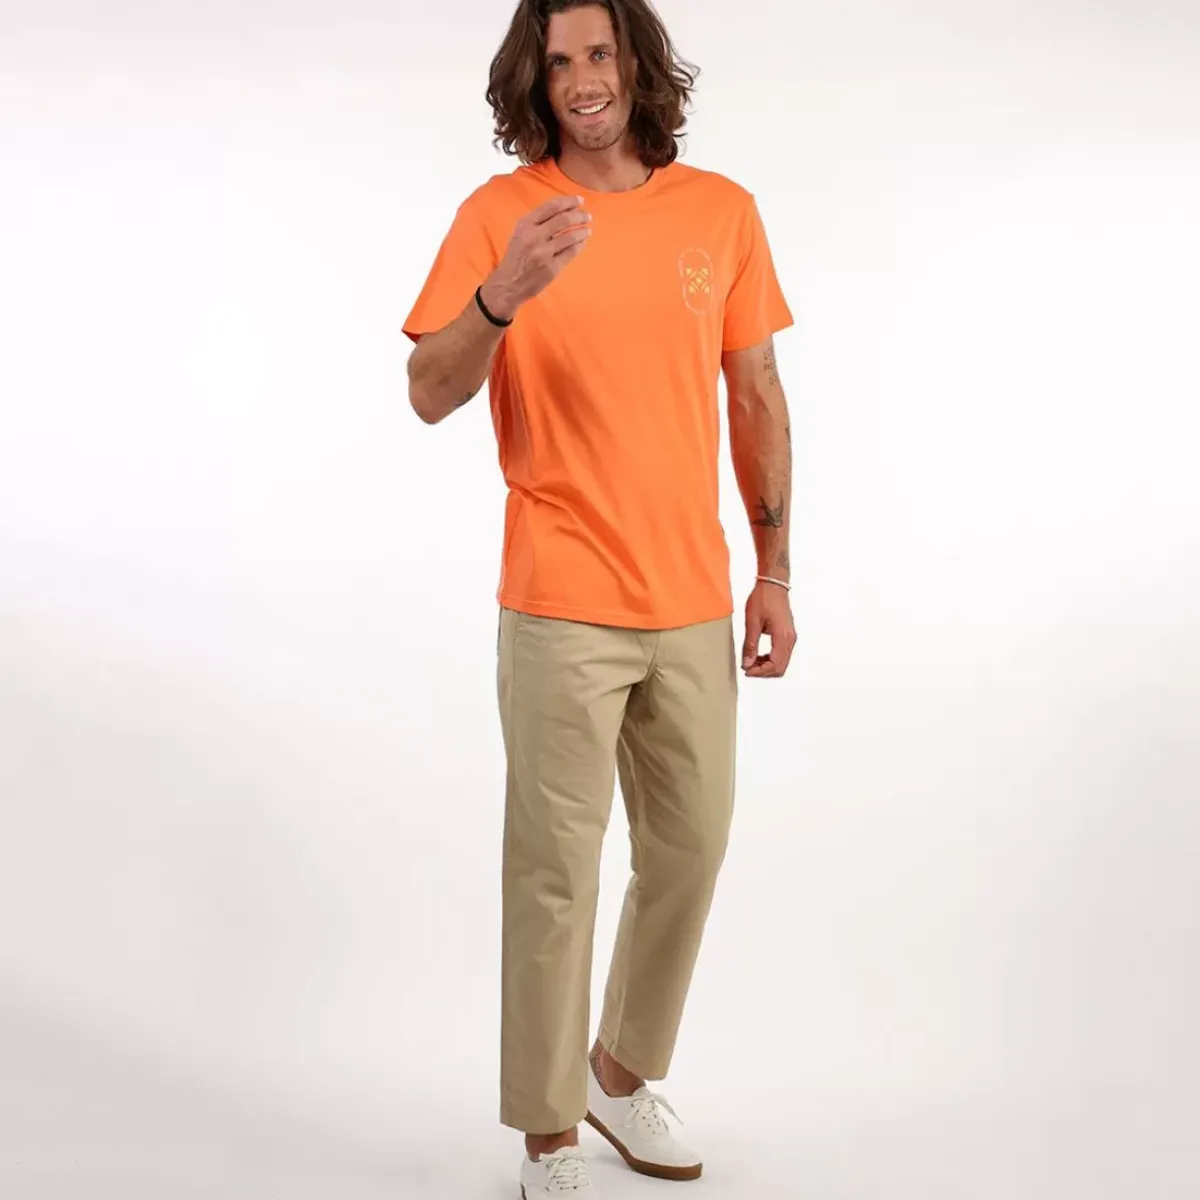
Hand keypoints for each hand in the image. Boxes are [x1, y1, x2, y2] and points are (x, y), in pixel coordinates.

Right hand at [480, 195, 591, 320]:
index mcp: (525, 225)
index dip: (569, 202)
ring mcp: (543, 253)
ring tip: (587, 230)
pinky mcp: (551, 268)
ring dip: (583, 231)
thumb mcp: (520, 234)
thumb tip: (564, 211)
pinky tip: (582, 243)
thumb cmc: (516, 258)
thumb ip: (537, 223)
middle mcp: (534, 236)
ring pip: (570, 236)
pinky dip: (580, 246)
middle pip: (563, 220)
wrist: (508, 285)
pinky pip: (571, 253)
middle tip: (587, 216)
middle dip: (579, 215)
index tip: (580, 200)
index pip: (551, 207)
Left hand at [742, 580, 796, 677]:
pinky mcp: (788, 635)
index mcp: (782, 637)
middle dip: (763, 672)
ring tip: (750, 661)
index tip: (746, 670)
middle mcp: (790, 640)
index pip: (774, 665)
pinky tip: (758, 655)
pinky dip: (770, 659)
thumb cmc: (763, 599)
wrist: (773, 584)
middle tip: (747, 667)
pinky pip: (781, 655)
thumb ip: (750, 645)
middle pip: (780, 668)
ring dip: (766, 666)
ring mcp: (791, 638)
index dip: (760, 672)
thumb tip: (747, 663)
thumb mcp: (752, 622)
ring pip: (781, 663)